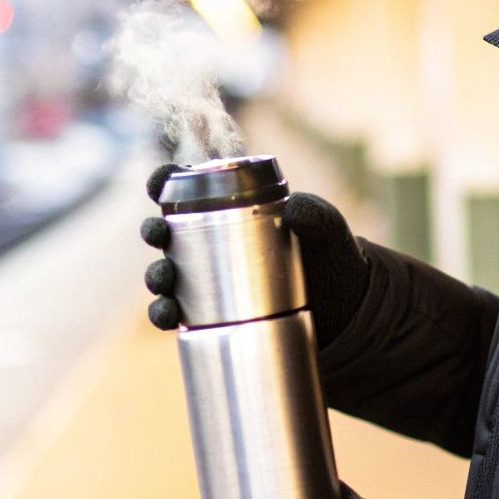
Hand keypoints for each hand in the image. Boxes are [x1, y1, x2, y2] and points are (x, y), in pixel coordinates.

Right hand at [140, 162, 372, 345]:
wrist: (345, 312)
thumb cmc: (332, 257)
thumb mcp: (329, 230)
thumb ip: (315, 214)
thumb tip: (292, 210)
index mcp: (232, 210)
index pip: (188, 188)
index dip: (164, 181)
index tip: (157, 184)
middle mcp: (213, 244)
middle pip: (168, 232)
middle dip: (153, 231)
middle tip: (158, 235)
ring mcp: (211, 282)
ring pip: (167, 275)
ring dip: (155, 276)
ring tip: (164, 281)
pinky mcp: (213, 317)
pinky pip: (179, 315)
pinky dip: (165, 315)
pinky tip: (168, 316)